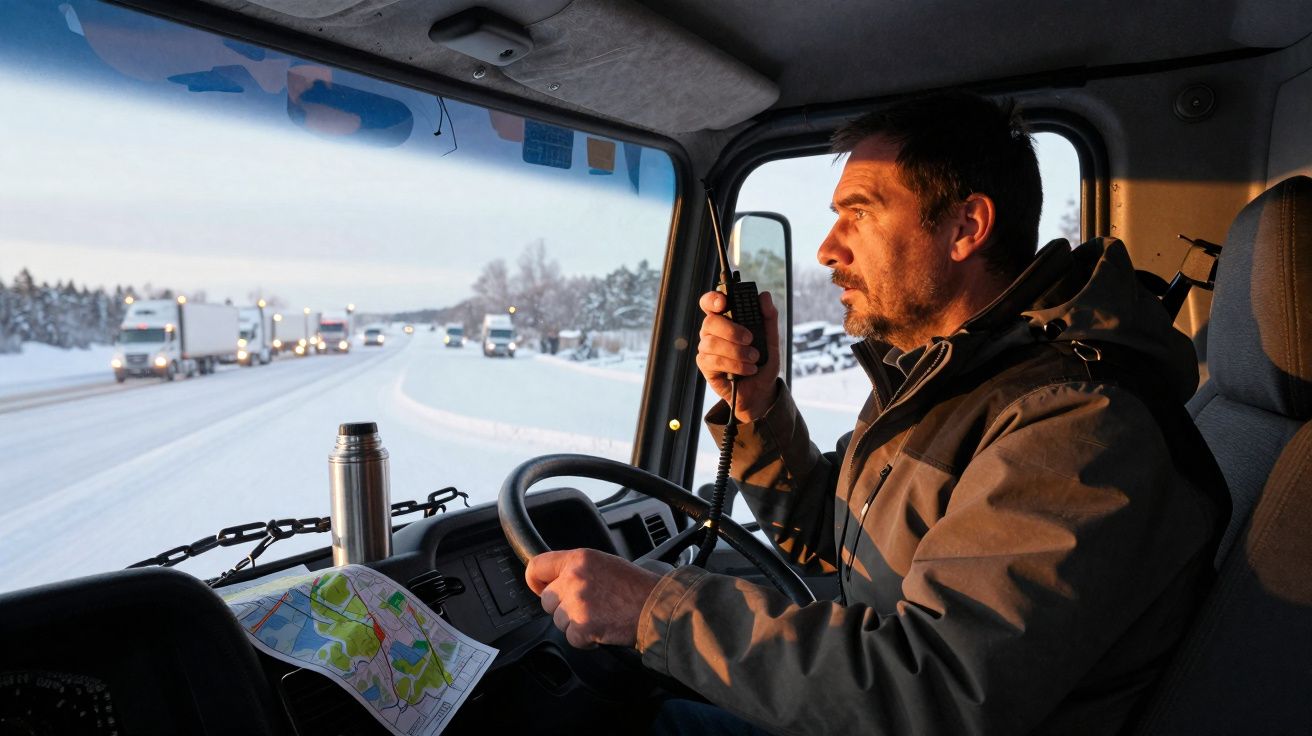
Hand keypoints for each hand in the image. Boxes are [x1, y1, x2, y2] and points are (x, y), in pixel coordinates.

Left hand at [525, 549, 662, 648]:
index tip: (538, 587)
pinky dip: (586, 640)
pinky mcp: (583, 626)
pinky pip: (572, 638)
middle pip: (547, 600)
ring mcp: (577, 603)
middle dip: (562, 607)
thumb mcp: (605, 564)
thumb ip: (579, 570)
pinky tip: (603, 629)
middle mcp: (574, 578)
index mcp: (579, 559)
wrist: (658, 607)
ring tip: (600, 617)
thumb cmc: (637, 587)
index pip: (537, 566)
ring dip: (575, 624)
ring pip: (558, 621)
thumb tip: (558, 581)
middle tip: (588, 607)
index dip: (535, 580)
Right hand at [696, 290, 779, 421]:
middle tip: (750, 339)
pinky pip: (714, 360)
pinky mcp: (706, 366)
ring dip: (737, 351)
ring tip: (754, 359)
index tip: (723, 302)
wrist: (761, 391)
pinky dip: (734, 365)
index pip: (711, 303)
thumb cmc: (763, 363)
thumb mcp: (771, 339)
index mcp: (726, 320)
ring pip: (712, 343)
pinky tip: (747, 369)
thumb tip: (765, 296)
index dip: (712, 299)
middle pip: (710, 321)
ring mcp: (707, 349)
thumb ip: (769, 317)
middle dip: (731, 330)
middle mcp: (713, 332)